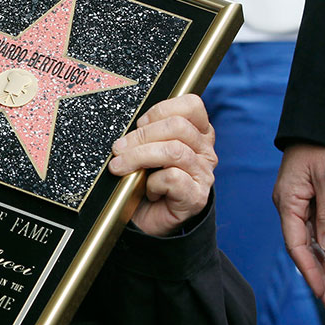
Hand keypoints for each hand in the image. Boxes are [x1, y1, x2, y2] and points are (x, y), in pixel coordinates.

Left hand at [108, 93, 215, 235]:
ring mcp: (203, 174)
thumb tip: (128, 127)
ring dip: (139, 156)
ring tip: (120, 166)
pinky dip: (153, 182)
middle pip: (178, 126)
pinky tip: (148, 189)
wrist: (148, 219)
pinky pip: (173, 178)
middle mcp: (205, 151)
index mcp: (197, 133)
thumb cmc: (146, 180)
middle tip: (119, 149)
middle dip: (141, 136)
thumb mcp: (146, 148)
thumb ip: (146, 132)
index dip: (160, 110)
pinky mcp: (196, 197)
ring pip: (174, 151)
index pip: (190, 105)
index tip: (140, 124)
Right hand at [272, 143, 324, 308]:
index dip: (309, 270)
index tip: (322, 292)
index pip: (296, 244)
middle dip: (315, 274)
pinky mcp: (305, 198)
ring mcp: (296, 202)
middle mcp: (288, 205)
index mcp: (288, 201)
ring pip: (308, 239)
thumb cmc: (323, 147)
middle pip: (300, 247)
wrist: (319, 123)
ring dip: (321, 262)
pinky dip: (323, 245)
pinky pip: (312, 227)